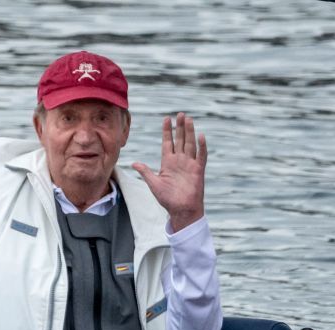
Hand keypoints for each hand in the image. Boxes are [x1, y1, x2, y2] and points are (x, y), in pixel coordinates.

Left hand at [132, 112, 206, 230]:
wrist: (180, 210)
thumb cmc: (167, 198)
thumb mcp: (153, 183)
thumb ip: (145, 172)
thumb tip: (134, 163)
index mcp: (168, 163)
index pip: (167, 143)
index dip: (167, 131)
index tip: (166, 118)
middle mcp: (179, 161)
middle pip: (180, 140)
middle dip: (179, 127)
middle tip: (180, 114)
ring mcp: (189, 164)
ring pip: (190, 144)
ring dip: (189, 132)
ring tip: (188, 119)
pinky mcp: (198, 170)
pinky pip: (201, 156)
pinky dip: (201, 147)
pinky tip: (200, 136)